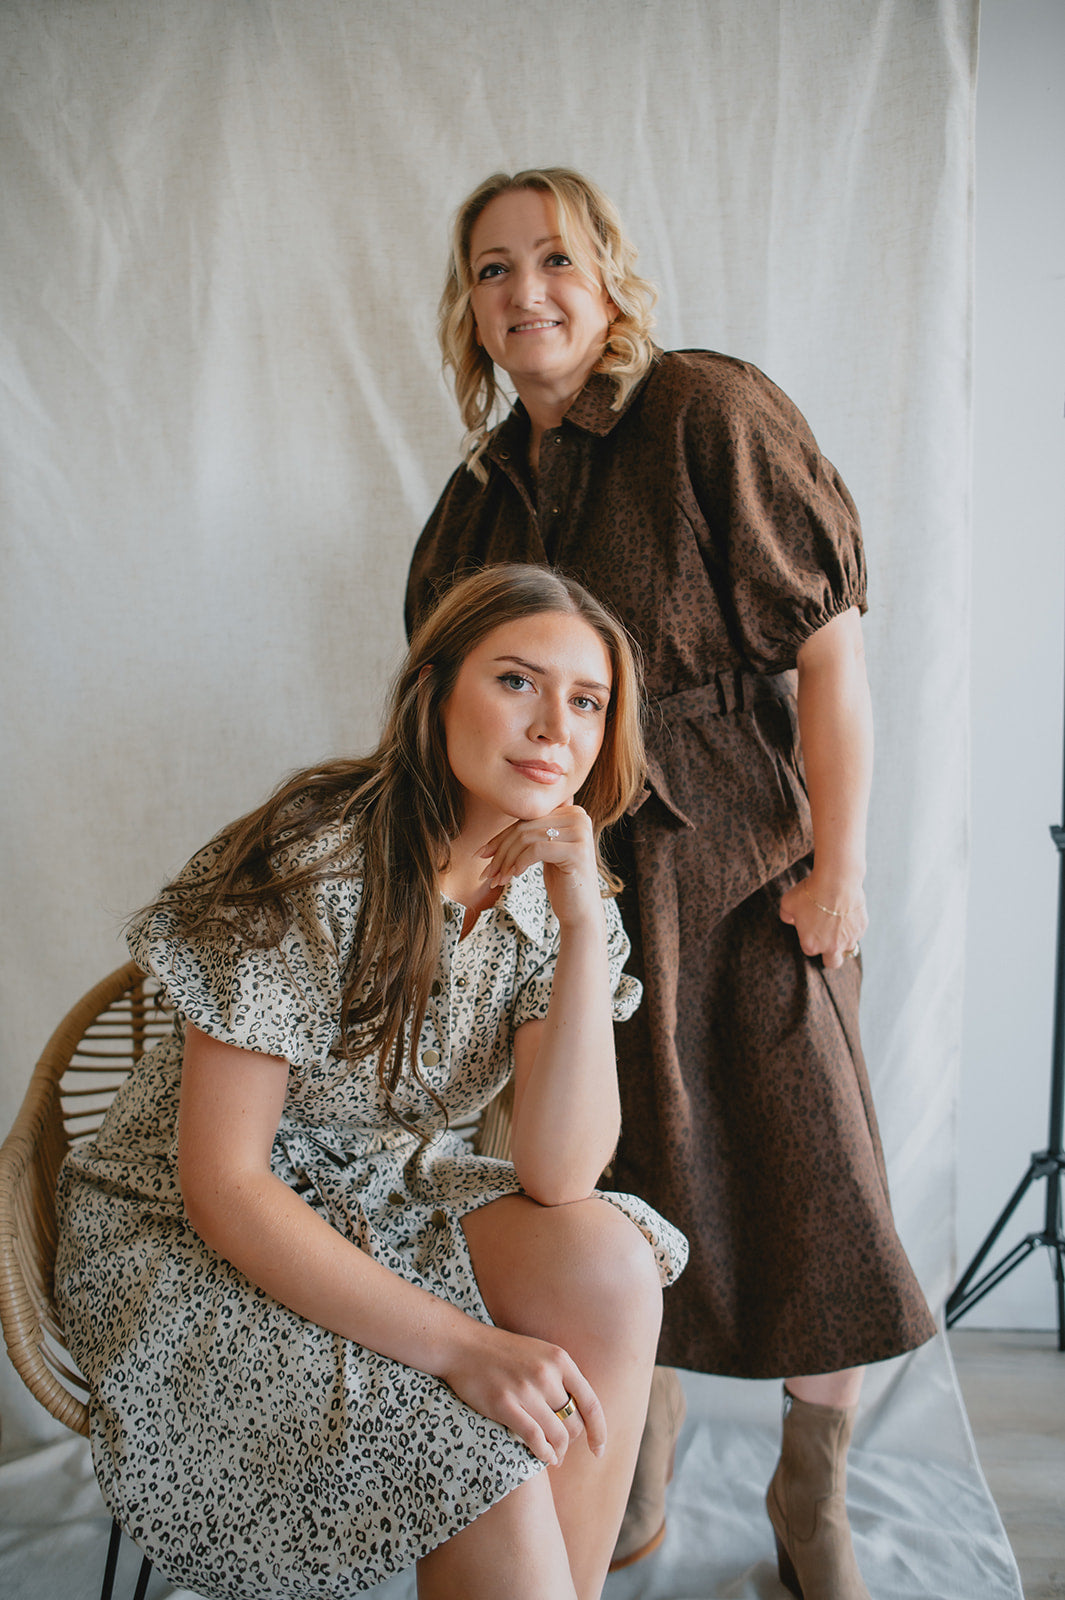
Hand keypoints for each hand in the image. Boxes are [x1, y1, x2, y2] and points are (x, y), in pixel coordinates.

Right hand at [443, 1324, 605, 1466]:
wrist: (462, 1344)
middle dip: (571, 1441)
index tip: (598, 1450)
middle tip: (562, 1449)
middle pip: (574, 1422)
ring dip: (558, 1452)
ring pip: (557, 1434)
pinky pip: (534, 1438)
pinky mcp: (504, 1404)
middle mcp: (546, 1374)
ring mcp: (525, 1390)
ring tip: (554, 1458)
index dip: (598, 1431)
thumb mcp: (539, 1353)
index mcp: (559, 1360)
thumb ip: (559, 1377)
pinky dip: (543, 1453)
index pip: (590, 1402)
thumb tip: (579, 1411)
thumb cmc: (502, 1352)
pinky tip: (544, 1458)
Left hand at [479, 805, 601, 930]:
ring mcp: (580, 832)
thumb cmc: (562, 881)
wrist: (582, 910)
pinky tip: (514, 876)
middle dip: (501, 851)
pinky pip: (536, 849)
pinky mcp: (577, 850)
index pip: (527, 819)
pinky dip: (519, 862)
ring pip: (527, 838)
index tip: (482, 855)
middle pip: (525, 827)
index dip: (501, 837)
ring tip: (498, 879)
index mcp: (571, 812)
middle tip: (487, 872)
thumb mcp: (545, 852)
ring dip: (507, 860)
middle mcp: (579, 816)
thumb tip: (488, 842)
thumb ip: (530, 834)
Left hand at [779, 877, 867, 969]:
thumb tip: (790, 920)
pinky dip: (853, 926)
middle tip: (828, 940)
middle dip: (830, 955)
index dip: (810, 939)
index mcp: (811, 945)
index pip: (810, 950)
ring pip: (848, 947)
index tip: (810, 928)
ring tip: (838, 923)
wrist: (836, 881)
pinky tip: (847, 913)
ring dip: (843, 940)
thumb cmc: (810, 892)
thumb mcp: (787, 903)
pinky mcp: (861, 928)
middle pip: (833, 962)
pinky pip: (857, 932)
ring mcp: (849, 939)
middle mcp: (831, 947)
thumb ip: (786, 916)